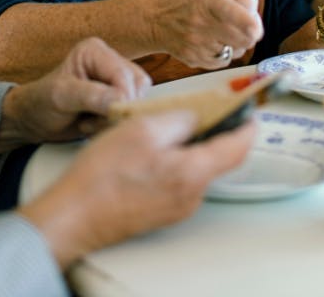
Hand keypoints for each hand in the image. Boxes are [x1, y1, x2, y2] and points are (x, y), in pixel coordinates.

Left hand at [0, 37, 151, 147]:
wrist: (34, 120)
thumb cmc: (41, 103)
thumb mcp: (60, 97)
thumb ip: (90, 96)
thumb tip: (120, 100)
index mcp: (94, 51)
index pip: (123, 75)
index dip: (121, 97)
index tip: (107, 116)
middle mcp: (109, 61)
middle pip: (136, 87)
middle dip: (117, 109)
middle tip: (90, 120)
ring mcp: (115, 80)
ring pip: (138, 100)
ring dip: (116, 118)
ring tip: (89, 121)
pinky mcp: (119, 98)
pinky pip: (132, 112)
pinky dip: (115, 123)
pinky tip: (94, 124)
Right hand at [18, 110, 256, 268]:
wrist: (74, 216)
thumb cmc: (102, 177)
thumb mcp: (143, 130)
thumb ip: (179, 119)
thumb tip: (197, 116)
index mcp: (193, 173)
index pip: (238, 147)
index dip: (247, 124)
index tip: (250, 107)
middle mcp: (191, 196)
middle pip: (219, 158)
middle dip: (218, 131)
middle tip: (210, 108)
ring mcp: (176, 207)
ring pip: (197, 168)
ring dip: (193, 145)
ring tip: (172, 124)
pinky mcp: (160, 211)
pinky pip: (180, 180)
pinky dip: (177, 160)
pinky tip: (155, 148)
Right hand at [147, 0, 263, 68]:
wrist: (156, 18)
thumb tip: (257, 19)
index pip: (241, 18)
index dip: (254, 25)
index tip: (255, 26)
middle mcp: (202, 22)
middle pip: (245, 39)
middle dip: (250, 33)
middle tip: (242, 26)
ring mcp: (197, 44)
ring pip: (237, 52)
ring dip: (237, 44)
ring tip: (224, 32)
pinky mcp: (194, 59)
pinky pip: (224, 62)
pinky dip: (225, 54)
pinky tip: (214, 42)